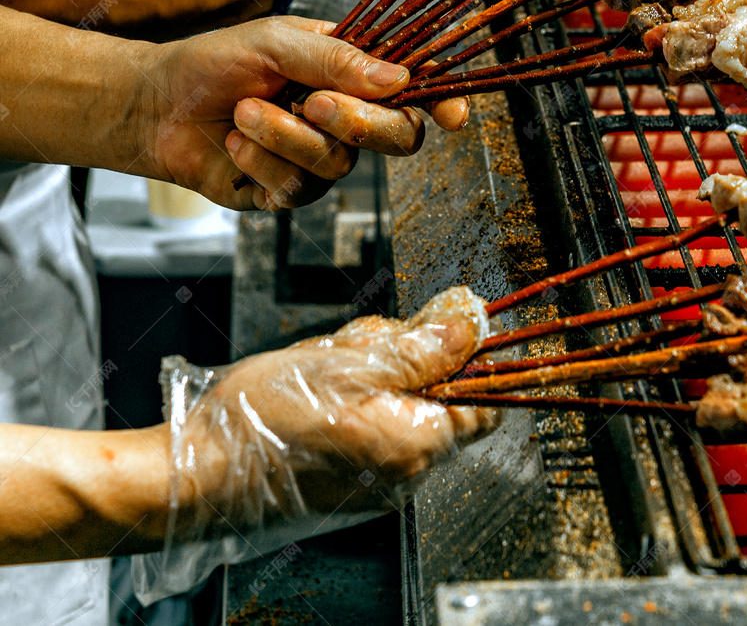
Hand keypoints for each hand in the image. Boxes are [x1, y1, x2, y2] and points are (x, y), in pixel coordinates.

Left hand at [145, 15, 469, 209]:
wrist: (155, 105)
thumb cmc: (216, 62)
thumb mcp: (276, 41)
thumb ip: (337, 58)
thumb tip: (401, 80)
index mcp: (355, 73)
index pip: (416, 89)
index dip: (443, 102)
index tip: (453, 115)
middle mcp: (349, 117)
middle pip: (399, 136)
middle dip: (359, 121)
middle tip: (313, 102)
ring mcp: (323, 158)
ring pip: (341, 162)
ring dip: (286, 134)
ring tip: (243, 112)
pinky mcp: (291, 192)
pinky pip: (300, 188)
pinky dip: (262, 160)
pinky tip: (234, 141)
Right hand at [169, 287, 497, 537]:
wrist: (196, 475)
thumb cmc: (263, 420)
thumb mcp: (348, 363)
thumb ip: (420, 350)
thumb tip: (470, 331)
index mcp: (416, 445)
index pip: (484, 402)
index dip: (471, 358)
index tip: (445, 327)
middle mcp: (406, 474)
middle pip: (439, 394)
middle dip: (405, 356)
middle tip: (357, 344)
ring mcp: (378, 483)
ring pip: (401, 405)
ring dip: (373, 374)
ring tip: (325, 365)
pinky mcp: (351, 484)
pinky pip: (373, 428)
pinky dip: (354, 401)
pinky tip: (316, 392)